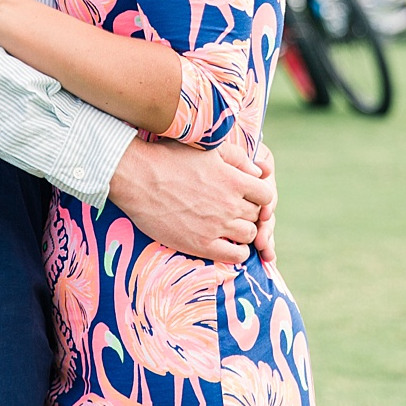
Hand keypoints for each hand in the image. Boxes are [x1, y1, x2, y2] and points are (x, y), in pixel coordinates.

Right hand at [108, 138, 273, 263]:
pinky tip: (226, 244)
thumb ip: (238, 160)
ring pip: (249, 236)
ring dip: (244, 232)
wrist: (139, 178)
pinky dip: (237, 252)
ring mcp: (217, 226)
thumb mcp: (209, 150)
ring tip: (229, 227)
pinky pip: (235, 256)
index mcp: (234, 180)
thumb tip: (259, 173)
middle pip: (257, 216)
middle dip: (249, 213)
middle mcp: (230, 205)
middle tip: (233, 210)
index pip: (266, 195)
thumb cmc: (172, 158)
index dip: (258, 196)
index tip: (246, 195)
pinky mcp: (202, 244)